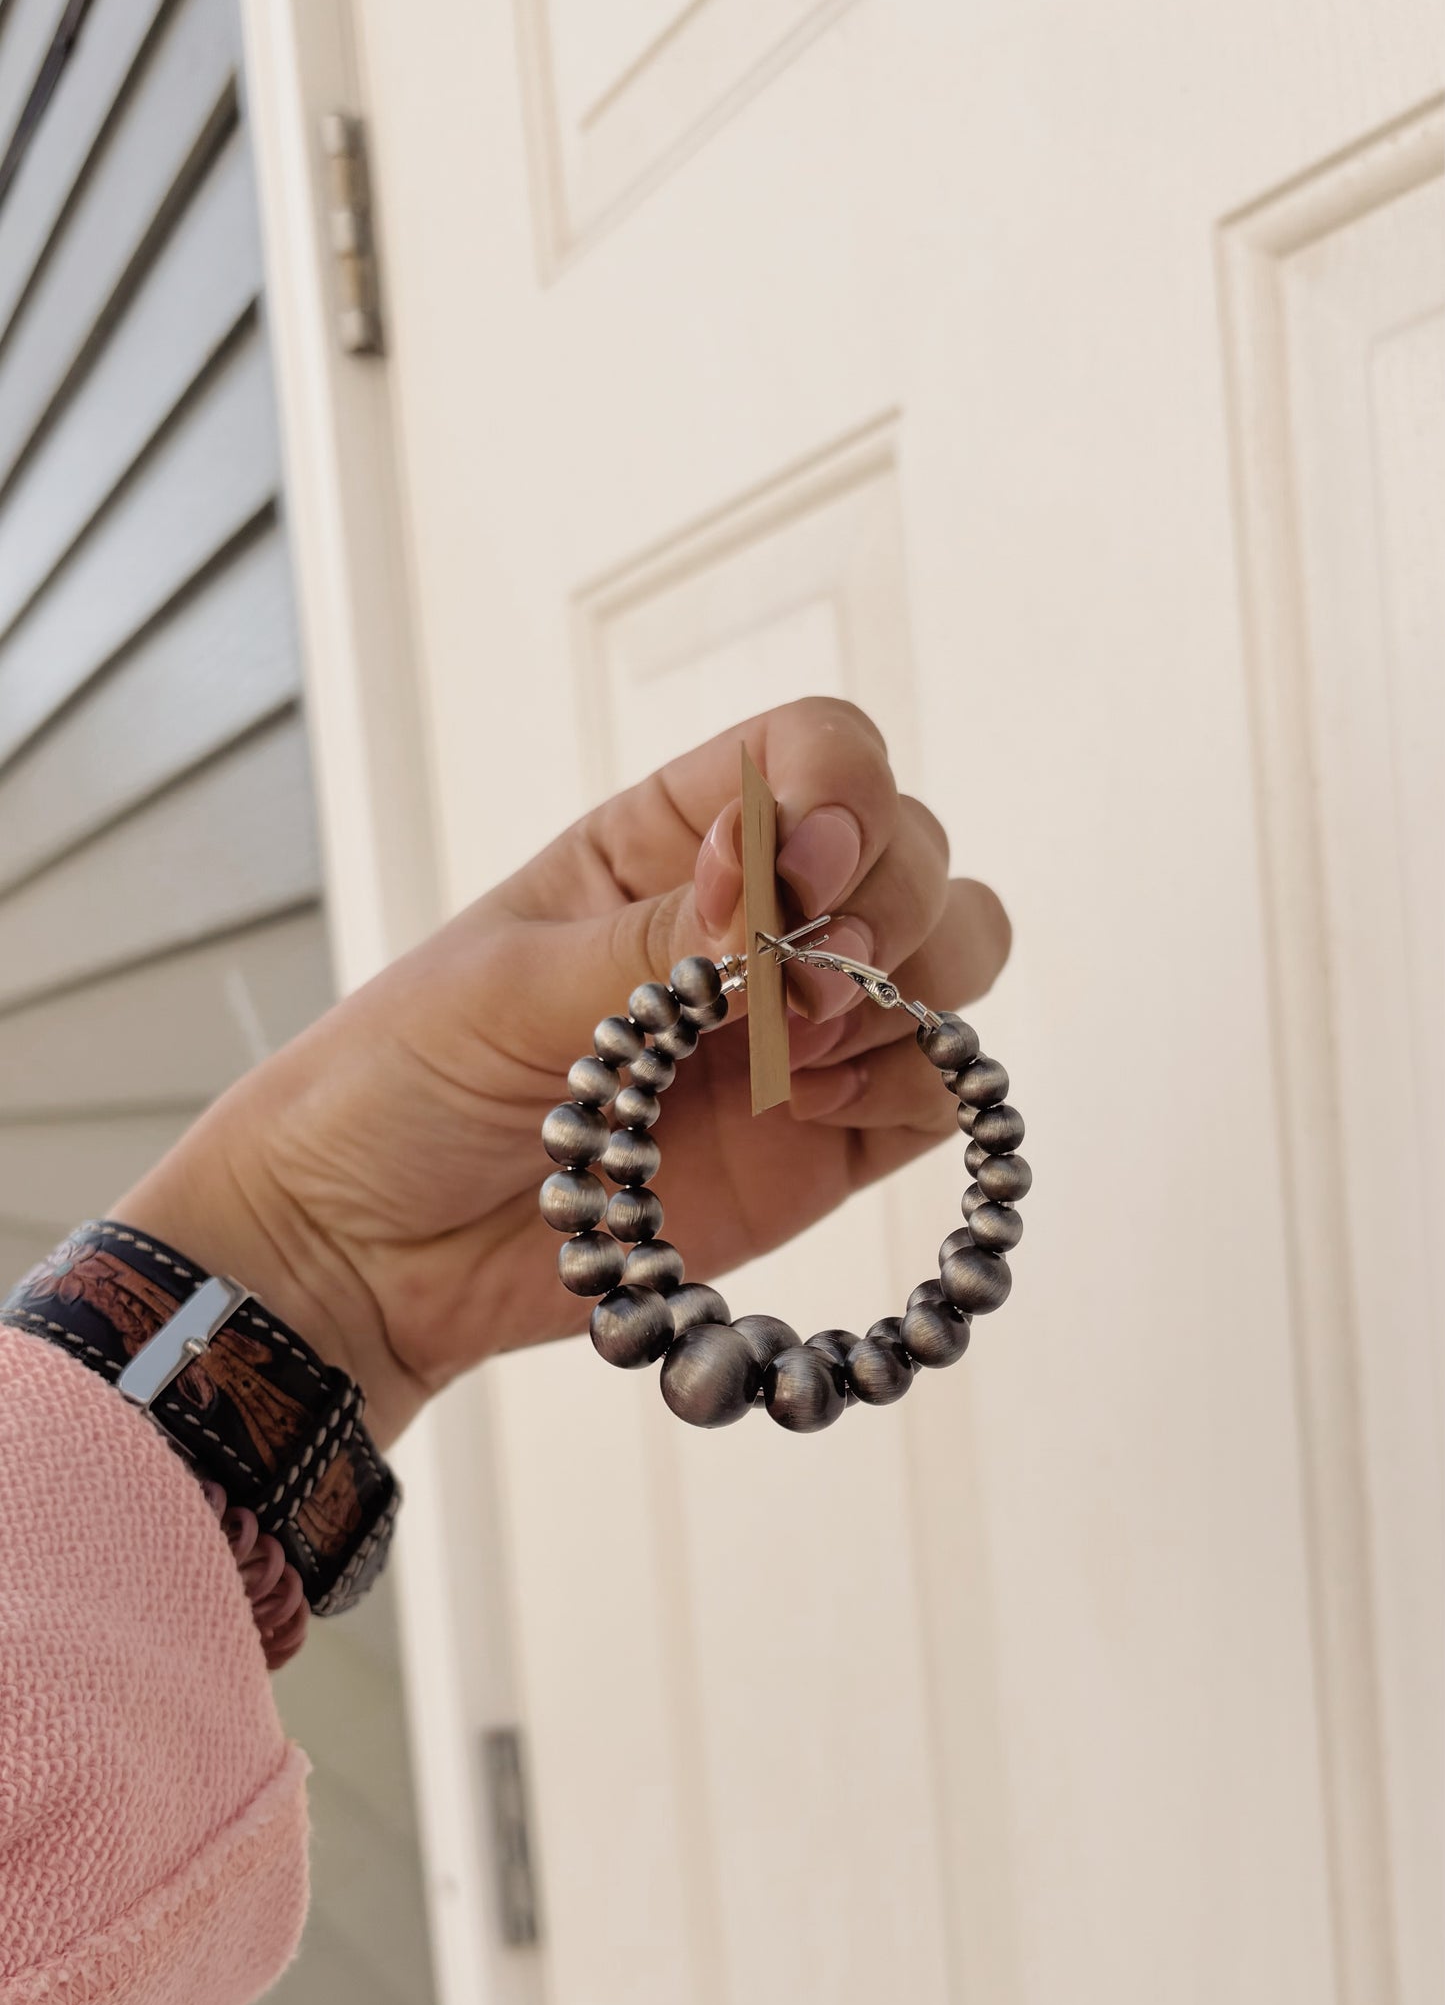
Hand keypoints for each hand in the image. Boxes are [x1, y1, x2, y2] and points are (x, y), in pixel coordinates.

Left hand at [115, 699, 1009, 1444]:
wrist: (371, 1252)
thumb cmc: (406, 1082)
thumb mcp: (513, 983)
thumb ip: (665, 939)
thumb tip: (791, 885)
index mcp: (672, 840)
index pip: (819, 752)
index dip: (840, 793)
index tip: (794, 873)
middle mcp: (759, 921)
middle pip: (914, 846)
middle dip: (889, 901)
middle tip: (799, 988)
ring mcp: (803, 1032)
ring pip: (955, 956)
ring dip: (914, 991)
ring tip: (803, 1057)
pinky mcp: (826, 1142)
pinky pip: (942, 1089)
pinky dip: (914, 1086)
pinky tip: (811, 1112)